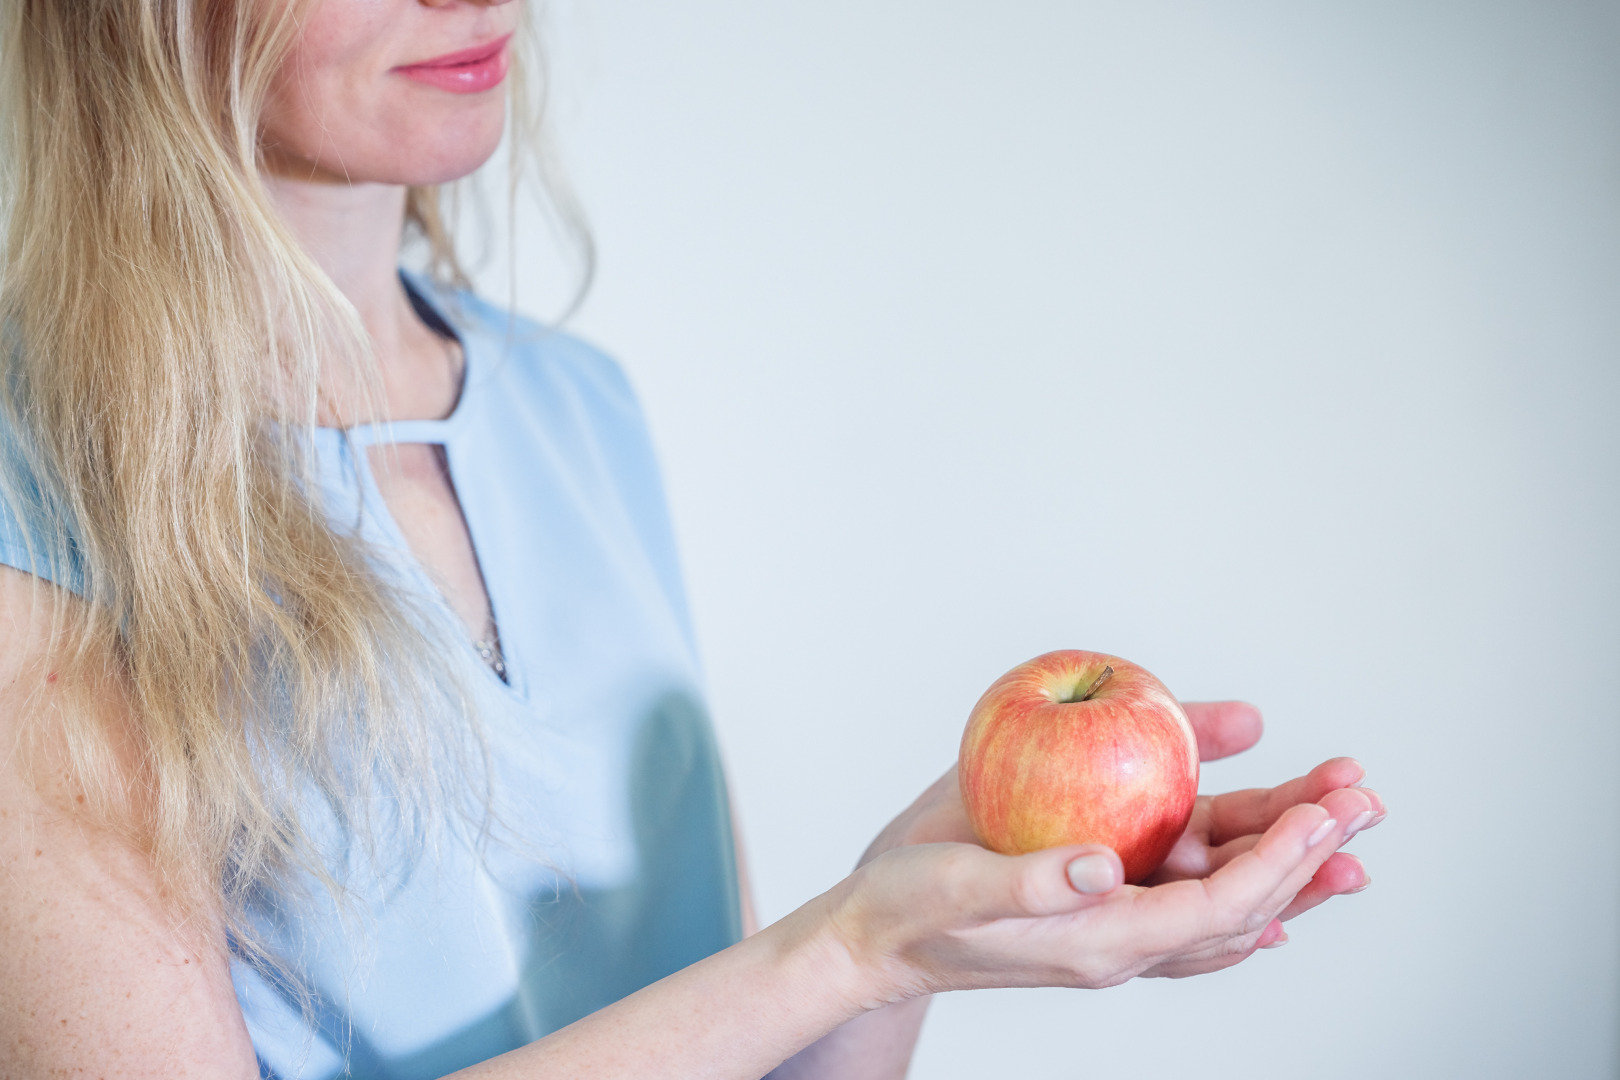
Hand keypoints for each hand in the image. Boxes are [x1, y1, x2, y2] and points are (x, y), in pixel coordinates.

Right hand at [860, 702, 1381, 940]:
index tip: (1324, 812)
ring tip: (1342, 821)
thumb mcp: (956, 884)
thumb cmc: (907, 907)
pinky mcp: (1097, 911)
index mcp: (1098, 941)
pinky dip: (1242, 886)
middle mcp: (1120, 943)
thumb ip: (1030, 882)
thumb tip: (1104, 865)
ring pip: (1226, 904)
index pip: (1216, 906)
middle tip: (1363, 801)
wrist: (873, 939)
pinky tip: (1272, 883)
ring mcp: (1113, 932)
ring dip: (1287, 862)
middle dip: (1306, 853)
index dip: (1278, 860)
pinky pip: (1192, 907)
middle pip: (1240, 904)